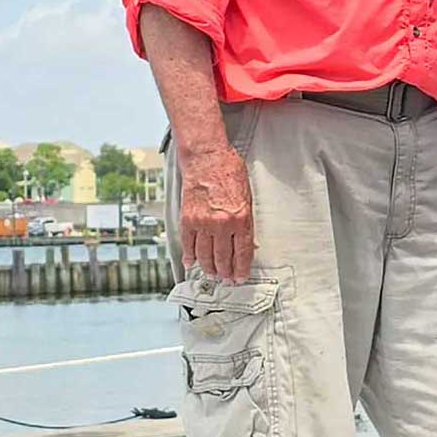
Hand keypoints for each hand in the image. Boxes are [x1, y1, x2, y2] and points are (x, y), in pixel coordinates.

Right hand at [178, 143, 254, 281]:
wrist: (207, 158)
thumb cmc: (229, 171)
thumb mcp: (248, 197)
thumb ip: (246, 221)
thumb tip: (248, 242)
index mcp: (240, 218)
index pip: (242, 252)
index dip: (241, 269)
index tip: (240, 277)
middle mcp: (221, 223)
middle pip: (223, 258)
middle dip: (226, 272)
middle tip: (227, 279)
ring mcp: (202, 223)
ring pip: (205, 255)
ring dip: (209, 268)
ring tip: (213, 273)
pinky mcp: (187, 219)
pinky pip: (188, 244)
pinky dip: (189, 255)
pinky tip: (191, 262)